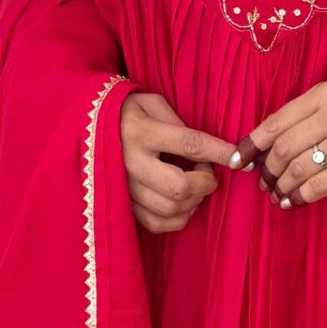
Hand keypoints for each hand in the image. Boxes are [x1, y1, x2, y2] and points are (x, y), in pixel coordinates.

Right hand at [119, 88, 238, 234]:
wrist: (87, 127)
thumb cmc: (129, 112)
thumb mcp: (152, 103)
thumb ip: (179, 123)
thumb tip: (209, 151)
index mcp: (139, 131)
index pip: (189, 144)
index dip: (218, 152)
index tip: (239, 158)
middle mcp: (129, 162)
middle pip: (180, 187)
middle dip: (205, 184)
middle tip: (208, 174)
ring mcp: (123, 187)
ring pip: (171, 209)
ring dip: (194, 201)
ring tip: (194, 186)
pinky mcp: (122, 205)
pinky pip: (157, 224)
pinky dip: (179, 218)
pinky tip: (183, 203)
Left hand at [238, 79, 326, 207]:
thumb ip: (310, 116)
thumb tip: (269, 144)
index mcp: (325, 93)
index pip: (276, 121)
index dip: (252, 144)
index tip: (238, 160)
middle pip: (283, 148)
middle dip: (267, 169)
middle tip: (263, 182)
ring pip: (298, 168)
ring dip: (281, 186)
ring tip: (277, 194)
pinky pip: (318, 186)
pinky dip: (300, 197)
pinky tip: (293, 202)